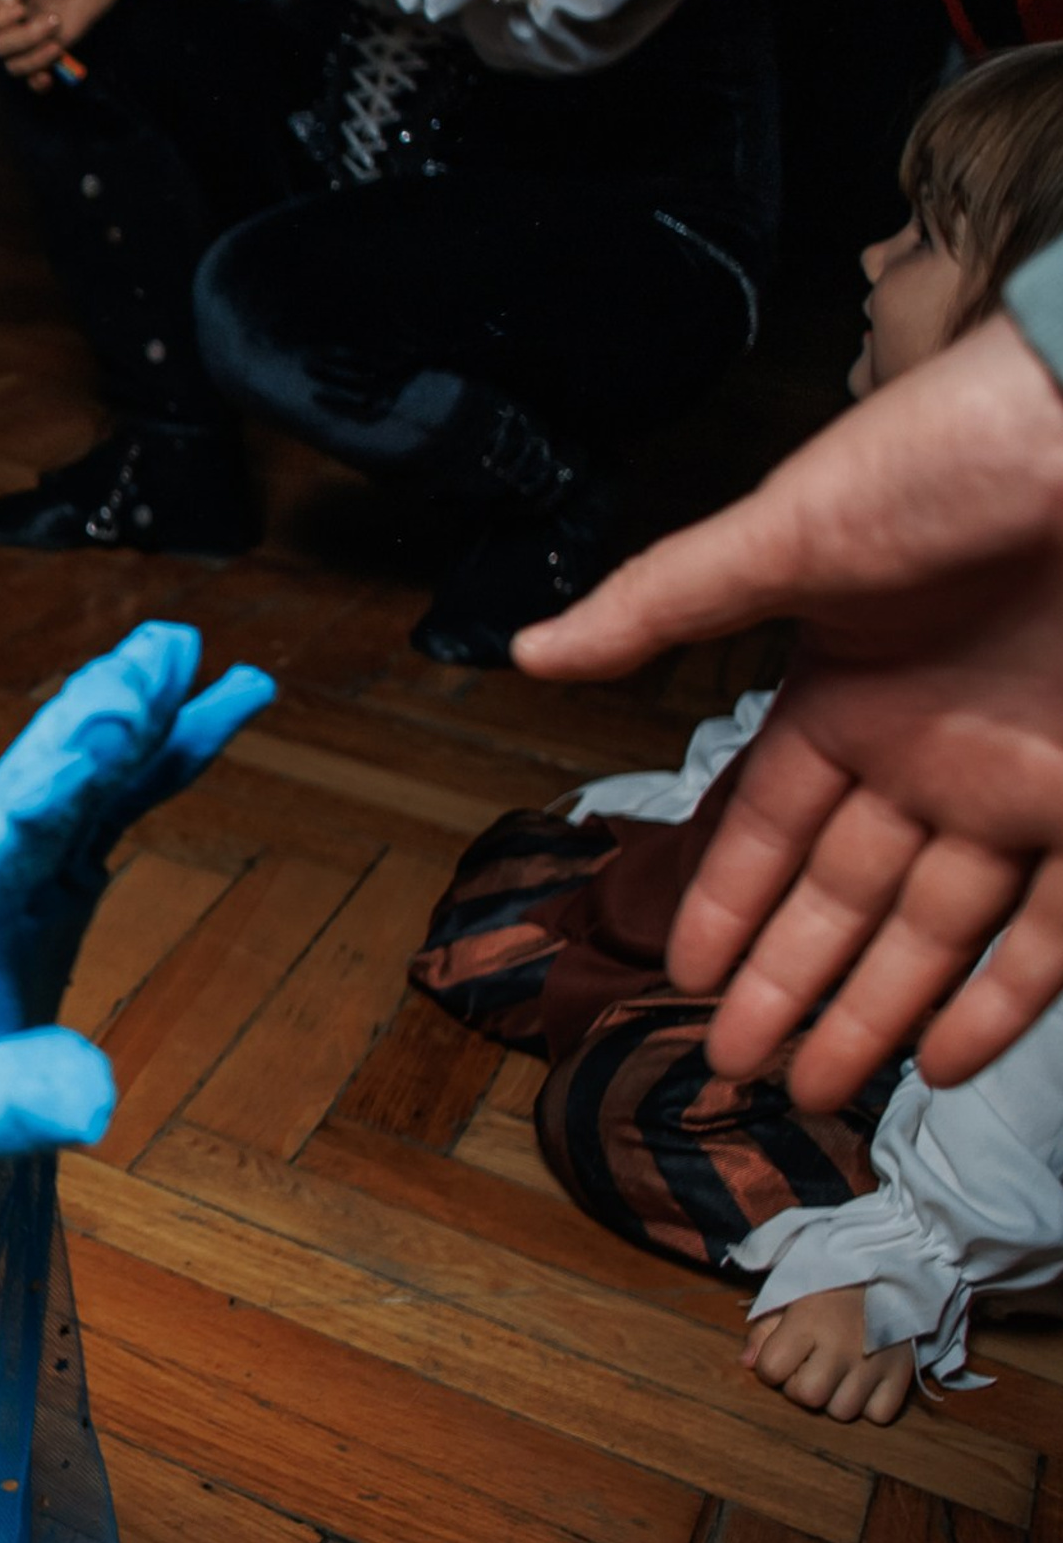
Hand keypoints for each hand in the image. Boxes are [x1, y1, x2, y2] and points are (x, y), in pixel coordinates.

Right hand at [0, 0, 125, 85]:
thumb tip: (4, 4)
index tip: (20, 7)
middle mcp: (10, 20)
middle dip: (24, 37)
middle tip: (53, 18)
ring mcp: (30, 37)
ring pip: (14, 65)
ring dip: (35, 57)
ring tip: (59, 35)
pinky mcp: (49, 50)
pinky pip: (34, 78)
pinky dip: (38, 82)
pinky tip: (49, 77)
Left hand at [0, 626, 274, 1176]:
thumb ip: (13, 1103)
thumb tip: (96, 1103)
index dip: (45, 801)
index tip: (91, 747)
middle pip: (40, 784)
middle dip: (95, 719)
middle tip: (155, 655)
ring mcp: (25, 867)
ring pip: (80, 772)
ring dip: (128, 708)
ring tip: (185, 647)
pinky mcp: (61, 871)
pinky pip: (118, 797)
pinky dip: (166, 750)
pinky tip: (225, 697)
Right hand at [514, 314, 1062, 1112]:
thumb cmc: (957, 451)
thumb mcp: (790, 531)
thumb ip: (666, 602)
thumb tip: (532, 650)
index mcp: (843, 691)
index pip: (768, 823)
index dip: (727, 900)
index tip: (687, 975)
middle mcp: (926, 751)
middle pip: (842, 897)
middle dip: (787, 984)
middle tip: (739, 1068)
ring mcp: (1019, 781)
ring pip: (937, 931)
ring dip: (878, 1012)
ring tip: (824, 1092)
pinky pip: (1054, 928)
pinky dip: (1007, 999)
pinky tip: (949, 1059)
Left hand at [742, 1286, 916, 1424]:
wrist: (887, 1272)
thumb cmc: (829, 1287)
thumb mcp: (788, 1297)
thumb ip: (763, 1330)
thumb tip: (746, 1364)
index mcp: (808, 1323)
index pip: (771, 1369)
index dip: (770, 1368)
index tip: (782, 1355)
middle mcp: (842, 1347)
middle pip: (807, 1396)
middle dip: (800, 1386)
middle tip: (811, 1366)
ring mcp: (875, 1363)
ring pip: (842, 1411)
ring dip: (834, 1399)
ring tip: (839, 1373)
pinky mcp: (902, 1374)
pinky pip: (879, 1414)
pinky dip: (870, 1405)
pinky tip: (865, 1382)